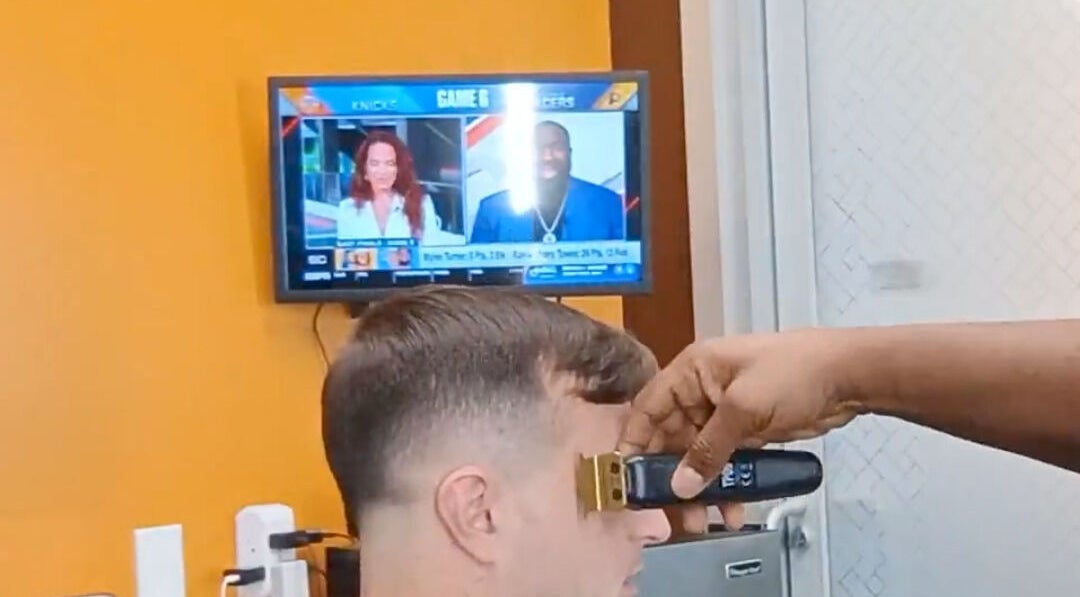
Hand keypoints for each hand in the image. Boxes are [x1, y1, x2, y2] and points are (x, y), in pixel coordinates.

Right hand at [617, 328, 868, 532]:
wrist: (849, 375)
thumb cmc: (792, 375)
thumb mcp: (744, 410)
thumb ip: (709, 450)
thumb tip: (681, 487)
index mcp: (692, 371)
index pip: (649, 408)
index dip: (634, 442)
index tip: (627, 478)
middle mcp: (701, 391)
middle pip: (671, 438)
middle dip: (672, 476)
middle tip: (672, 512)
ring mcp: (724, 413)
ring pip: (698, 455)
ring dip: (700, 487)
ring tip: (704, 520)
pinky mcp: (746, 431)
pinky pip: (725, 462)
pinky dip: (726, 485)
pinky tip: (732, 508)